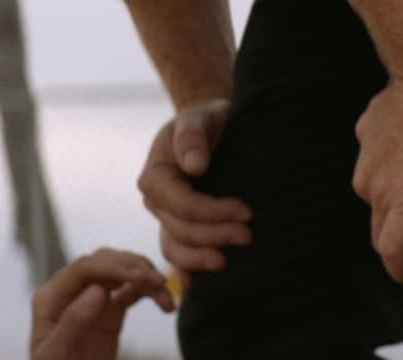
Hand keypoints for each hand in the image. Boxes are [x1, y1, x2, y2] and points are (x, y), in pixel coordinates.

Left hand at [30, 248, 175, 359]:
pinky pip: (130, 293)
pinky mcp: (108, 313)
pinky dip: (149, 294)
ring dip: (146, 280)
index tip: (141, 276)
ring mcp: (91, 301)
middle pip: (105, 264)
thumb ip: (74, 321)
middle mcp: (71, 293)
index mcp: (51, 297)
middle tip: (160, 282)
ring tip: (167, 296)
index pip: (84, 268)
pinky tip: (165, 303)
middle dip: (134, 268)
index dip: (114, 266)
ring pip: (121, 275)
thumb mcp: (58, 353)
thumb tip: (98, 288)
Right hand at [137, 100, 252, 282]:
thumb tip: (195, 166)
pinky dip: (187, 268)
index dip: (213, 213)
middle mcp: (155, 201)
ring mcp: (165, 217)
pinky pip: (178, 252)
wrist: (208, 124)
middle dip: (214, 236)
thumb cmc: (204, 119)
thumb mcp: (198, 118)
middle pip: (181, 230)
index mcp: (154, 176)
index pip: (182, 204)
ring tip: (227, 263)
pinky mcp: (178, 226)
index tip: (247, 212)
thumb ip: (192, 137)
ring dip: (200, 258)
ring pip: (175, 248)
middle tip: (249, 236)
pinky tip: (199, 284)